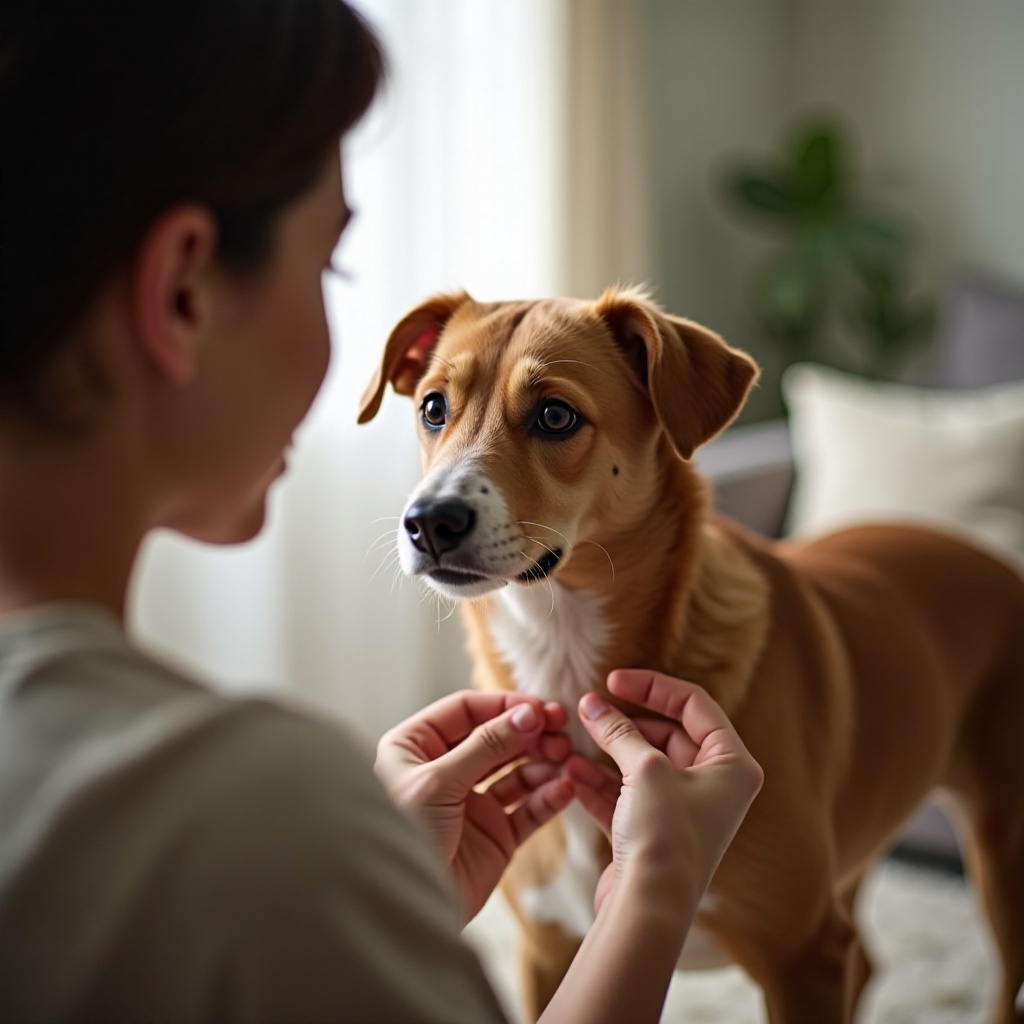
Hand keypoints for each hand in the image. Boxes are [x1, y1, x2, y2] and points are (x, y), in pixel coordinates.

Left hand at [375, 691, 574, 922]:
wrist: (406, 911)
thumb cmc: (404, 839)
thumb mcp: (438, 783)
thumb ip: (485, 745)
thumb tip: (527, 714)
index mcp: (416, 747)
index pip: (466, 711)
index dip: (504, 706)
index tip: (541, 708)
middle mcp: (445, 770)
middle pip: (497, 738)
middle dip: (530, 733)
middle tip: (562, 730)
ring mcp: (472, 803)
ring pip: (517, 771)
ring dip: (544, 762)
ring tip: (566, 759)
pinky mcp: (495, 835)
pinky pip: (528, 809)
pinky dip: (549, 797)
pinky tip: (565, 788)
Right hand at [566, 669, 762, 915]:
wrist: (650, 907)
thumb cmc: (665, 836)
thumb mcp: (644, 768)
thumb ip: (618, 730)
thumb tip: (592, 703)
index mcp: (731, 765)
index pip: (694, 704)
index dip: (652, 687)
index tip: (613, 680)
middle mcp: (714, 786)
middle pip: (665, 735)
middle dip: (623, 724)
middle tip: (589, 710)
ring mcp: (684, 810)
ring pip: (640, 766)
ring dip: (605, 754)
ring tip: (571, 745)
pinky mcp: (655, 833)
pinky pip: (626, 796)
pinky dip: (600, 784)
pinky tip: (571, 775)